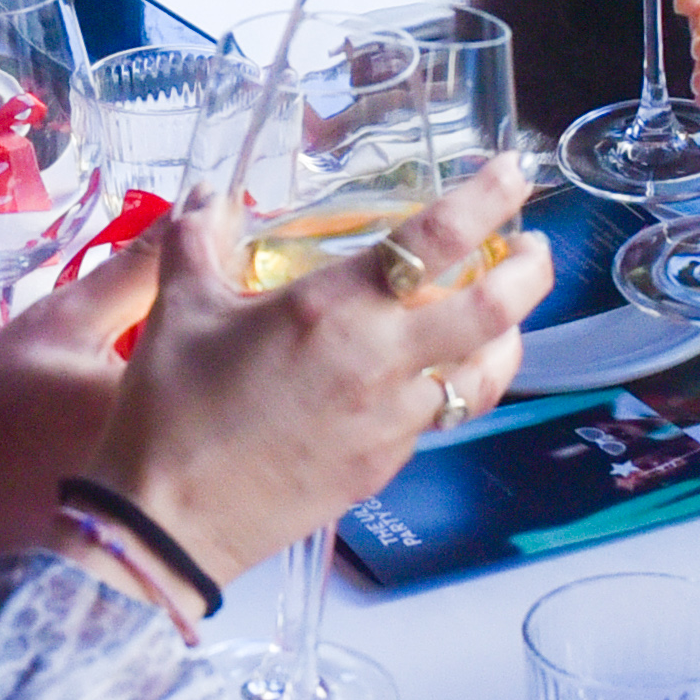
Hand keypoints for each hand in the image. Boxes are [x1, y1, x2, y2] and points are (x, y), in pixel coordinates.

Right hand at [79, 158, 548, 588]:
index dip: (489, 198)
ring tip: (501, 314)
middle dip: (531, 272)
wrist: (166, 526)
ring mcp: (391, 421)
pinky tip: (436, 375)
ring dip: (506, 336)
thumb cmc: (168, 415)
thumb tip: (205, 197)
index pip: (439, 238)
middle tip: (533, 247)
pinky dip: (456, 387)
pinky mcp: (384, 466)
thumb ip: (195, 239)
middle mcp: (379, 362)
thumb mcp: (175, 310)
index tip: (513, 173)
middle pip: (496, 309)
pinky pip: (441, 417)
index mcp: (333, 308)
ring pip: (485, 373)